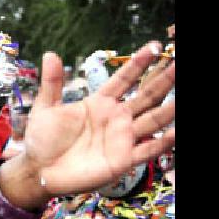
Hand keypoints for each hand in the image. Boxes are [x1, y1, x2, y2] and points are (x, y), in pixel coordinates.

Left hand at [22, 41, 174, 196]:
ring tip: (180, 98)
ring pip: (153, 120)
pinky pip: (148, 150)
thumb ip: (52, 83)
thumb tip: (50, 54)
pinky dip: (164, 142)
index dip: (139, 63)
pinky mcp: (122, 160)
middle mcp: (116, 119)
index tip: (154, 46)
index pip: (124, 79)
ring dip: (170, 109)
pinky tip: (174, 132)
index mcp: (99, 103)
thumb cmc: (42, 141)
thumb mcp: (45, 108)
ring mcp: (121, 139)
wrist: (38, 171)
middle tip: (178, 64)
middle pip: (146, 96)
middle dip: (164, 79)